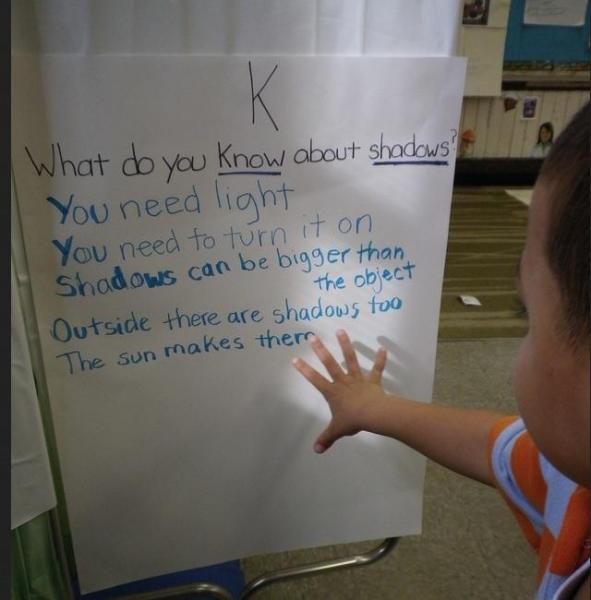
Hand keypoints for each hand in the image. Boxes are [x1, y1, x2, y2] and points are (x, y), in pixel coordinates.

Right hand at [292, 329, 387, 453]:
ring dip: (346, 345)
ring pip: (351, 359)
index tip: (295, 358)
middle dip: (321, 350)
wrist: (372, 415)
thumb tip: (316, 450)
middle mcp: (343, 382)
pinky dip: (380, 359)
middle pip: (330, 364)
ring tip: (341, 330)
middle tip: (313, 337)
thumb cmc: (353, 421)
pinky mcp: (372, 381)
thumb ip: (326, 438)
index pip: (315, 379)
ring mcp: (358, 379)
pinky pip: (377, 369)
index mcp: (332, 393)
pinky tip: (382, 348)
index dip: (304, 370)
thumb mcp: (337, 430)